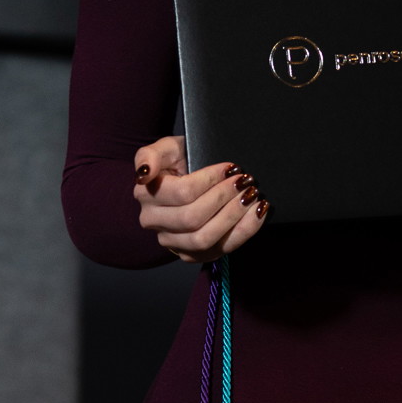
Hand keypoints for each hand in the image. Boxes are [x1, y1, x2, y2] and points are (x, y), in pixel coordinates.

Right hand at [133, 135, 268, 262]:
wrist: (186, 180)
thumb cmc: (179, 160)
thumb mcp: (166, 148)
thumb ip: (150, 155)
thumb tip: (144, 173)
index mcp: (146, 194)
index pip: (182, 193)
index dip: (210, 180)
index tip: (231, 168)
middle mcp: (153, 222)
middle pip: (192, 218)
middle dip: (224, 198)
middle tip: (245, 182)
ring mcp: (172, 242)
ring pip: (204, 239)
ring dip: (234, 217)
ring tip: (252, 196)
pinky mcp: (191, 254)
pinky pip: (219, 250)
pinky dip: (243, 232)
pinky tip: (256, 214)